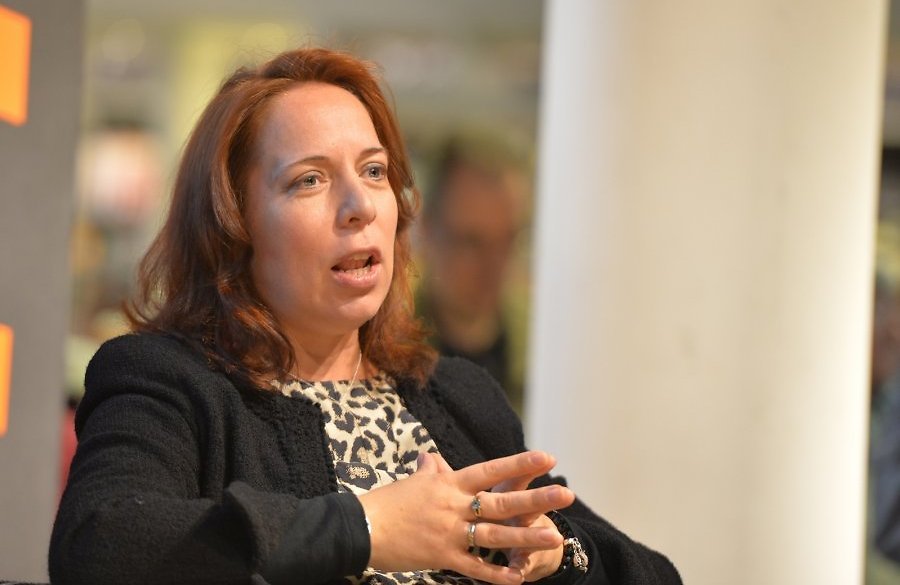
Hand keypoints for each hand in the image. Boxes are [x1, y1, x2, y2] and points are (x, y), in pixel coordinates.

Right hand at [358, 450, 573, 584]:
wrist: (363, 526)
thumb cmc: (386, 502)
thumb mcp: (412, 482)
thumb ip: (429, 471)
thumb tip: (430, 456)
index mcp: (449, 483)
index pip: (491, 470)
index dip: (520, 465)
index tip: (547, 458)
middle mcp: (454, 505)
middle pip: (501, 501)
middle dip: (536, 499)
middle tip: (567, 494)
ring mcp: (450, 532)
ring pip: (495, 534)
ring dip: (527, 537)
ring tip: (555, 536)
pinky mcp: (442, 556)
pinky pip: (475, 567)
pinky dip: (496, 573)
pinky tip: (518, 578)